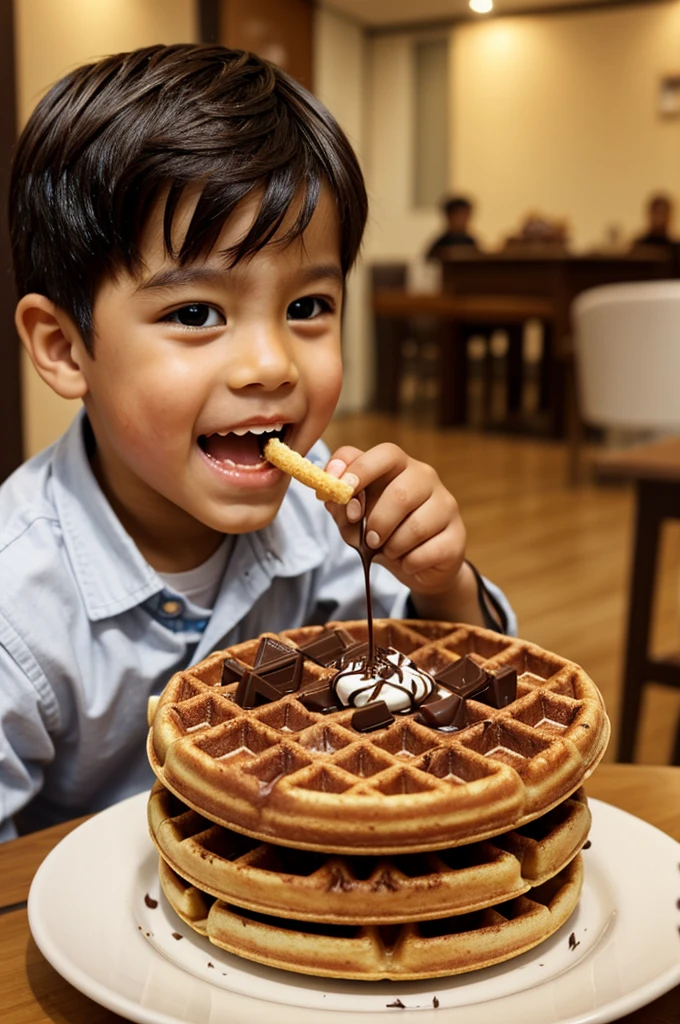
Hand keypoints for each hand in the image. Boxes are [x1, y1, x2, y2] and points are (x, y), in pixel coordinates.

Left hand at [324, 443, 485, 624]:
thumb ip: (340, 504)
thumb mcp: (353, 519)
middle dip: (377, 522)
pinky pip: (427, 552)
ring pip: (415, 527)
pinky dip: (409, 562)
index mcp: (399, 466)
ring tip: (390, 550)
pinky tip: (409, 561)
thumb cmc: (382, 533)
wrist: (417, 566)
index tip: (341, 488)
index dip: (361, 468)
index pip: (386, 454)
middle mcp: (427, 479)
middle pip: (401, 493)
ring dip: (393, 547)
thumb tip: (330, 494)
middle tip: (370, 540)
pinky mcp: (458, 536)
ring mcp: (446, 505)